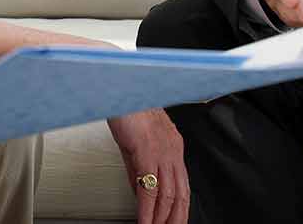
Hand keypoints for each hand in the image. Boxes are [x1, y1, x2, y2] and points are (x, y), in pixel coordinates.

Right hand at [106, 109, 188, 223]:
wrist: (120, 91)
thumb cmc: (127, 109)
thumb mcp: (134, 144)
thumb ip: (137, 169)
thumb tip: (138, 192)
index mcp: (173, 146)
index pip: (182, 184)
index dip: (180, 206)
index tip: (174, 221)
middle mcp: (172, 150)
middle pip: (181, 193)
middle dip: (176, 218)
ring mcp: (161, 152)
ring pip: (168, 194)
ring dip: (162, 218)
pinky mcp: (147, 153)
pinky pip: (149, 189)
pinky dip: (148, 210)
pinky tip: (145, 221)